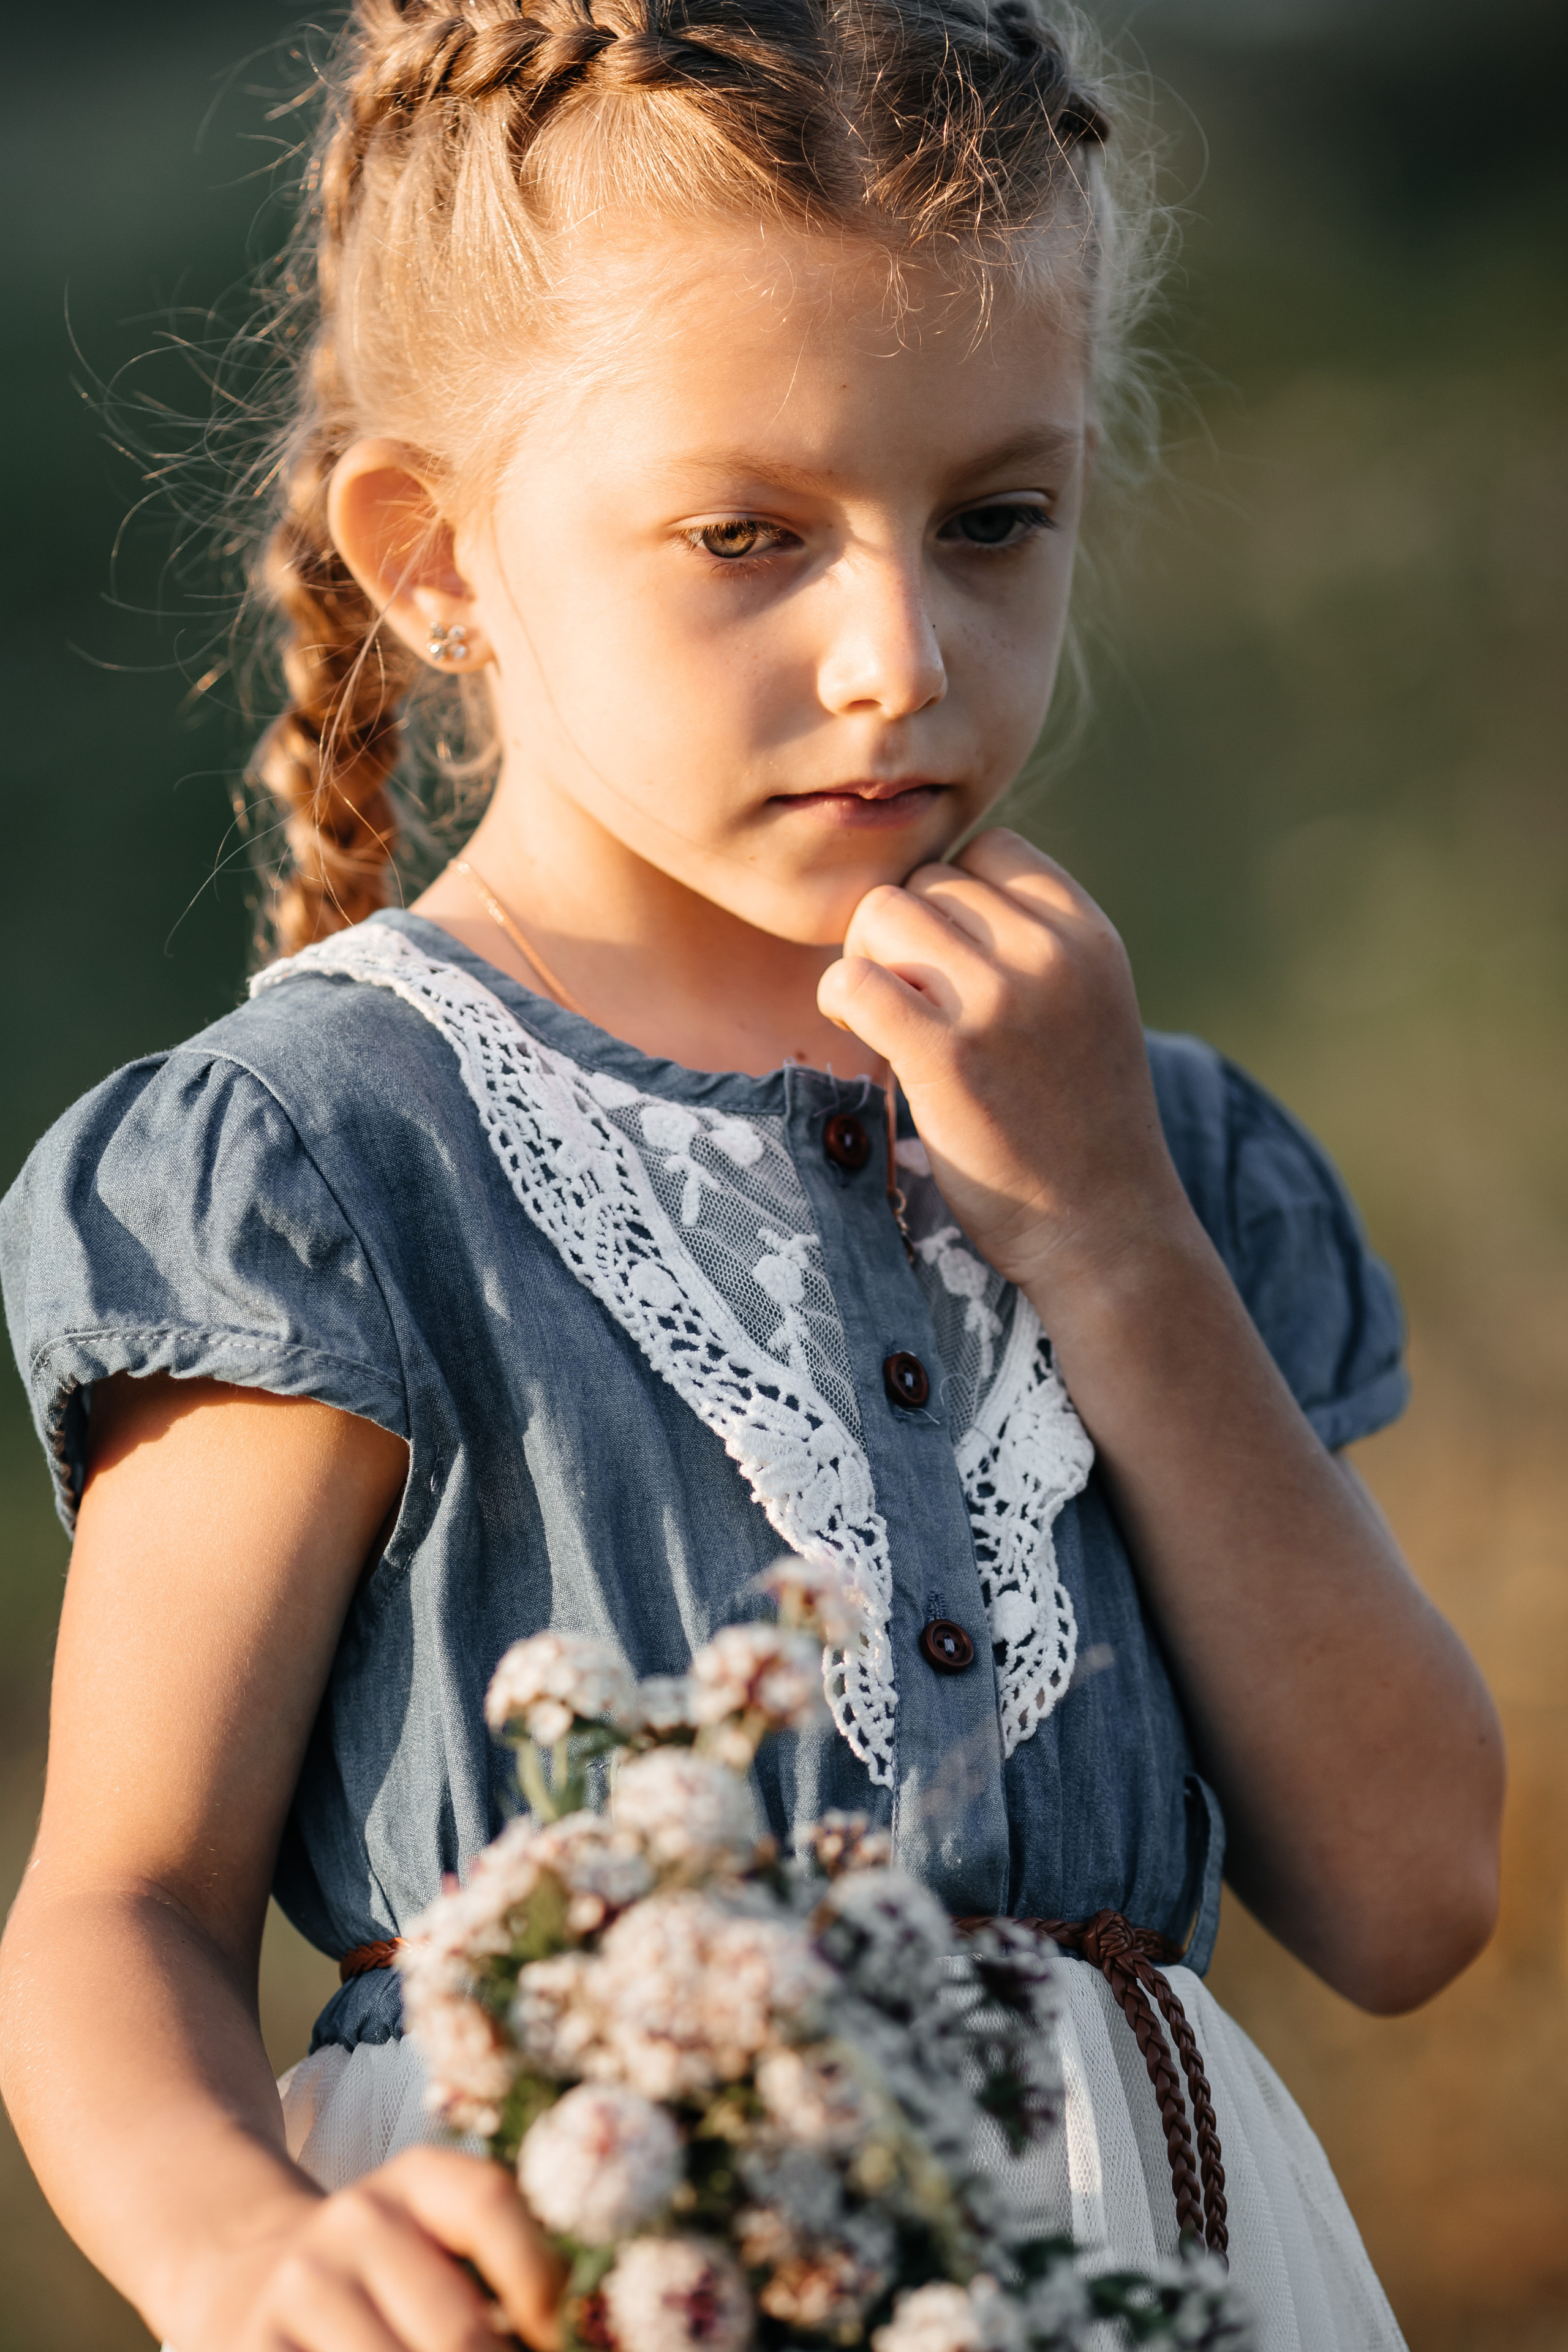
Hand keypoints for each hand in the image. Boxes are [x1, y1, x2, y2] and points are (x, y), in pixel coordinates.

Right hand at [177, 2149, 564, 2351]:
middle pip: (457, 2334)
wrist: (243, 2273)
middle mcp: (356, 2221)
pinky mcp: (251, 2349)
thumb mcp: (435, 2241)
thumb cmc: (380, 2273)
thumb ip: (507, 2277)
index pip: (490, 2205)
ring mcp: (299, 2289)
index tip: (576, 2343)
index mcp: (417, 2181)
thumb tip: (590, 2340)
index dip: (544, 2285)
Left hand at [818, 829, 1196, 1314]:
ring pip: (882, 913)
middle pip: (927, 879)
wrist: (1107, 1230)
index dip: (951, 894)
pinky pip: (853, 980)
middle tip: (905, 997)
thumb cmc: (1082, 1125)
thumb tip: (935, 888)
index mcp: (1087, 935)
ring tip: (882, 1015)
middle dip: (901, 932)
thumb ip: (1032, 944)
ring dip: (865, 959)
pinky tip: (857, 1033)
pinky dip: (839, 999)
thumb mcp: (1088, 1005)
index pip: (990, 847)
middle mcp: (1050, 954)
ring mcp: (999, 1002)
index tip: (945, 956)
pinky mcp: (946, 1056)